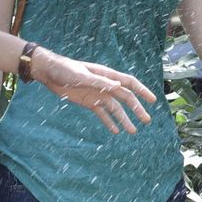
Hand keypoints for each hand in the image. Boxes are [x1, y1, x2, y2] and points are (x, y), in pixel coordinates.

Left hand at [28, 48, 156, 133]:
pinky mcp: (89, 102)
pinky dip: (109, 122)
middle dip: (137, 109)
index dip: (142, 91)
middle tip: (146, 120)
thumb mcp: (81, 75)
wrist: (49, 73)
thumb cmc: (65, 69)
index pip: (129, 83)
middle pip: (125, 98)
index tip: (152, 101)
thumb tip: (118, 85)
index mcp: (107, 76)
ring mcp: (98, 94)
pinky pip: (102, 114)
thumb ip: (99, 81)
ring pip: (115, 109)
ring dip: (124, 119)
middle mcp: (106, 85)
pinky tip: (116, 131)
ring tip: (132, 131)